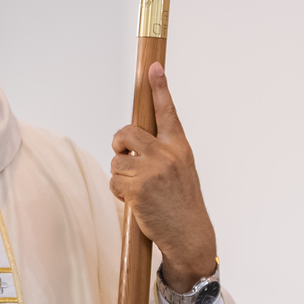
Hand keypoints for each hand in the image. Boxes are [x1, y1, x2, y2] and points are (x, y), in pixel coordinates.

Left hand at [109, 63, 216, 289]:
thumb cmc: (182, 203)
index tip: (154, 67)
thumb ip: (162, 152)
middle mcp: (167, 155)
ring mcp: (152, 171)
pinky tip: (135, 201)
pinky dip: (118, 191)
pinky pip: (114, 180)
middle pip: (127, 132)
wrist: (189, 235)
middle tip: (123, 153)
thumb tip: (133, 141)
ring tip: (137, 188)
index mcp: (180, 147)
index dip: (160, 88)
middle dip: (119, 143)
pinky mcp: (137, 188)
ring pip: (117, 160)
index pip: (168, 112)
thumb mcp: (181, 170)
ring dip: (120, 174)